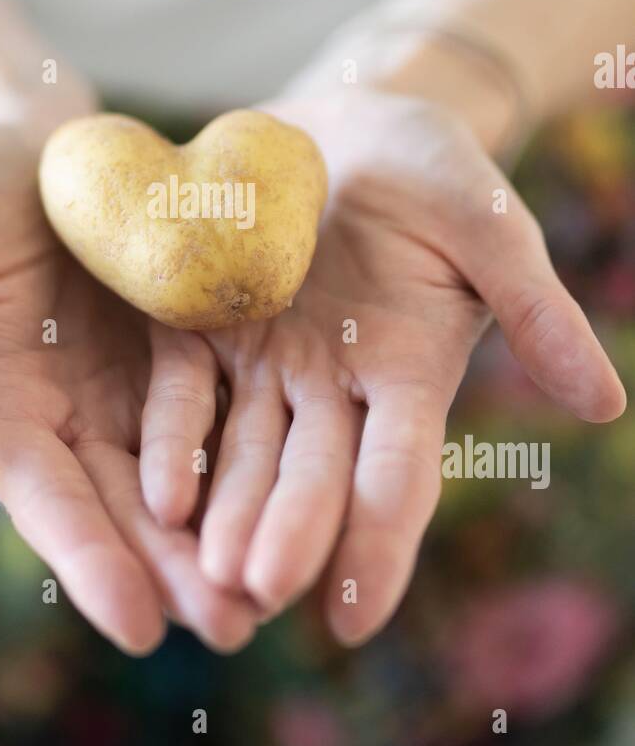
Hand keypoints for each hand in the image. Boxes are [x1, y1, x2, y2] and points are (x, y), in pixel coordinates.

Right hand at [0, 123, 256, 654]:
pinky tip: (304, 490)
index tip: (139, 628)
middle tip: (236, 631)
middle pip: (125, 505)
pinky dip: (256, 452)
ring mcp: (129, 386)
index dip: (90, 562)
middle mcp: (69, 414)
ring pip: (184, 474)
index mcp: (1, 409)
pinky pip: (225, 406)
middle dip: (176, 571)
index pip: (49, 497)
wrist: (35, 137)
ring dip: (226, 533)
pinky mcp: (181, 349)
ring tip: (279, 592)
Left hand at [138, 90, 625, 643]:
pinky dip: (174, 437)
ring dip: (224, 513)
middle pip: (310, 474)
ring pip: (244, 450)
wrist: (354, 126)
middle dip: (287, 535)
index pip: (396, 474)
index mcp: (407, 375)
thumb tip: (606, 405)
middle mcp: (331, 386)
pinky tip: (156, 493)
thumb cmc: (436, 174)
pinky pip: (184, 387)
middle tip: (256, 594)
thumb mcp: (491, 227)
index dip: (379, 544)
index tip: (354, 620)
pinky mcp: (201, 321)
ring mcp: (263, 361)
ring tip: (202, 576)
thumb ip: (534, 311)